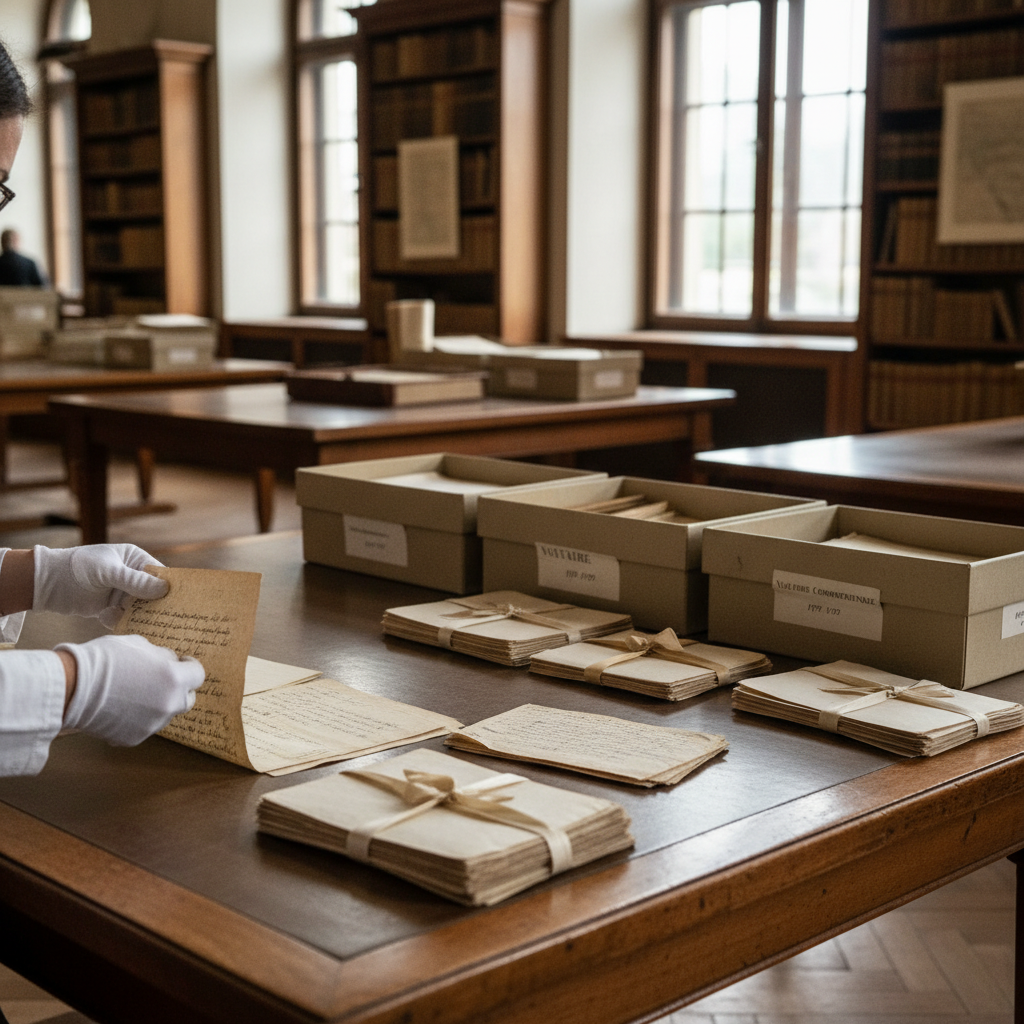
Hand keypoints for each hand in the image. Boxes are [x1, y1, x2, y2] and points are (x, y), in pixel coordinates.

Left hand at [34, 544, 168, 627]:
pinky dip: (123, 624)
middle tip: (170, 620)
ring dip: (141, 618)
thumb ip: (135, 581)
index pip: (161, 574)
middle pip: (154, 594)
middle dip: (159, 606)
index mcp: (136, 560)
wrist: (47, 582)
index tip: (184, 602)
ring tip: (147, 628)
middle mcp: (132, 577)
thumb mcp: (109, 572)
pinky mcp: (111, 609)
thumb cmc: (79, 567)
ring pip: (140, 609)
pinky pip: (125, 619)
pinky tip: (115, 623)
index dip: (172, 587)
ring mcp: (122, 594)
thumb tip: (165, 589)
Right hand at [58, 634, 204, 745]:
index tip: (181, 663)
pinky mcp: (134, 738)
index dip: (189, 667)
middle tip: (162, 681)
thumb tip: (169, 662)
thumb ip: (161, 656)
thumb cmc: (106, 659)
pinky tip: (121, 708)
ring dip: (158, 704)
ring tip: (135, 694)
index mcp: (174, 679)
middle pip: (187, 699)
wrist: (72, 687)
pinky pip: (144, 726)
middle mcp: (168, 704)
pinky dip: (138, 719)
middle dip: (179, 689)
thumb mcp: (140, 644)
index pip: (197, 675)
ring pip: (165, 714)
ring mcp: (153, 724)